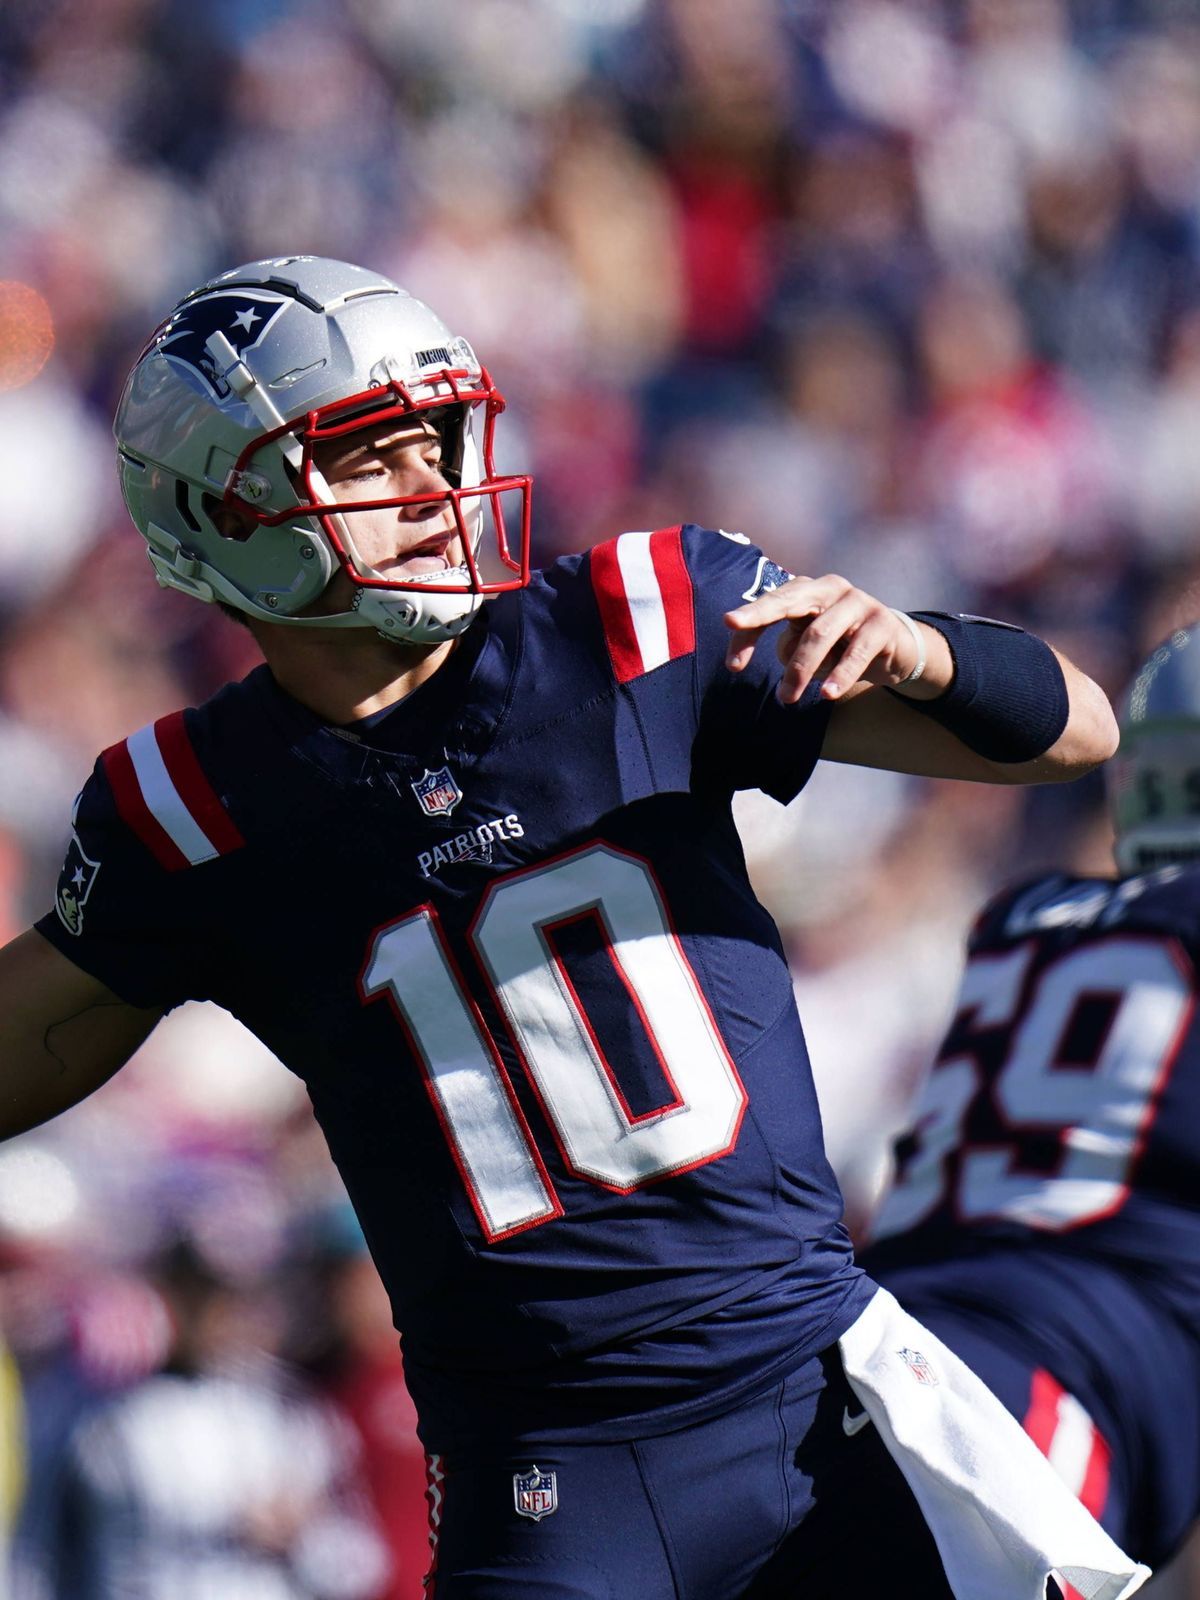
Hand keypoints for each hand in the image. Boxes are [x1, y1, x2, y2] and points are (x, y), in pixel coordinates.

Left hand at [724, 574, 939, 704]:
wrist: (896, 648)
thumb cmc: (841, 645)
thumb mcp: (808, 645)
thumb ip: (787, 646)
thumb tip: (778, 659)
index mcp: (808, 589)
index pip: (772, 601)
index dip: (750, 620)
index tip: (728, 630)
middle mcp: (832, 588)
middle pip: (790, 601)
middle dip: (759, 619)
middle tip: (739, 655)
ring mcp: (859, 603)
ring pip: (819, 634)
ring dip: (799, 669)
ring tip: (787, 698)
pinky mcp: (882, 624)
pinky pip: (856, 652)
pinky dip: (840, 674)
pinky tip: (828, 695)